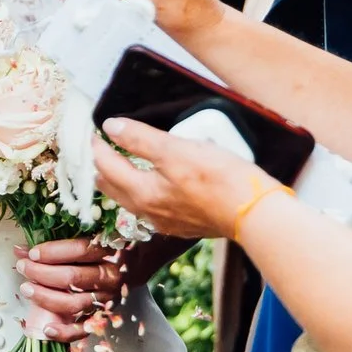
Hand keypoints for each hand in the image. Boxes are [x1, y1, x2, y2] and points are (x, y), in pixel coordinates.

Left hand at [16, 238, 130, 344]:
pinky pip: (82, 330)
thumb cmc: (95, 257)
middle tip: (24, 267)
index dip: (53, 251)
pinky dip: (64, 332)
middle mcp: (110, 277)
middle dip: (42, 272)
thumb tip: (20, 249)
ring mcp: (106, 300)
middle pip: (73, 277)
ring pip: (74, 303)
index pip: (81, 250)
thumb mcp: (79, 246)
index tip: (32, 253)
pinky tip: (47, 329)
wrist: (126, 272)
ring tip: (26, 289)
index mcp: (108, 253)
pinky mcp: (100, 319)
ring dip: (45, 297)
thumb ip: (52, 247)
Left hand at [91, 116, 266, 241]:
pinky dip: (142, 192)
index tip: (96, 131)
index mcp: (141, 192)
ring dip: (121, 180)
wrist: (254, 212)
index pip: (106, 165)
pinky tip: (153, 184)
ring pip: (130, 199)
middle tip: (103, 147)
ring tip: (123, 162)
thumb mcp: (177, 150)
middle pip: (112, 187)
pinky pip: (151, 207)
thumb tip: (112, 127)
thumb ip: (140, 138)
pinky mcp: (182, 225)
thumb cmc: (219, 179)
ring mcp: (165, 221)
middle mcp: (147, 212)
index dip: (98, 145)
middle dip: (103, 166)